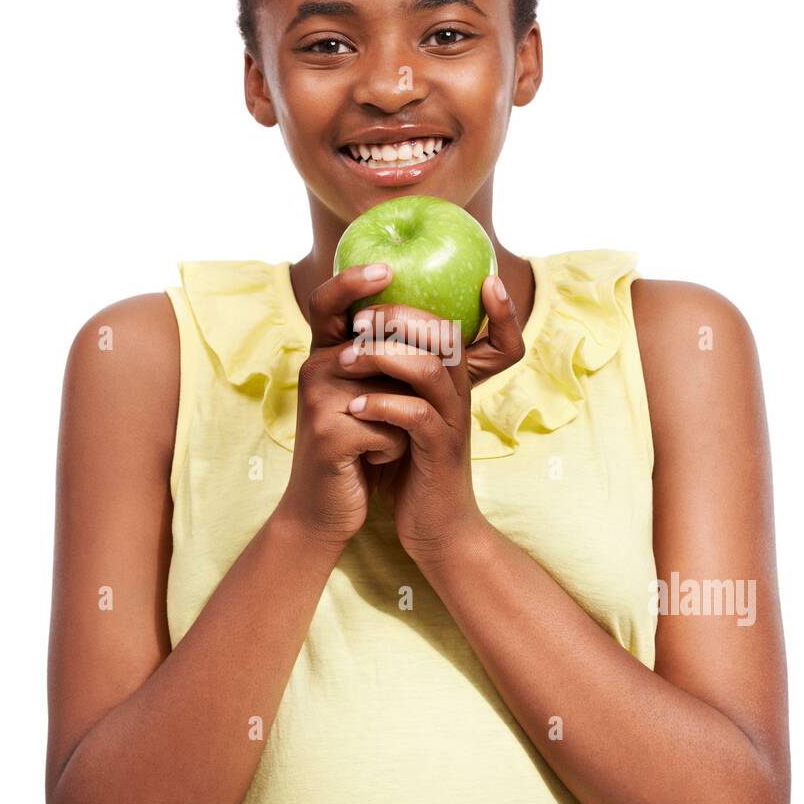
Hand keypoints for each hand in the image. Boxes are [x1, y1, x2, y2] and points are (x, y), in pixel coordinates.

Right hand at [276, 262, 413, 550]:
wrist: (325, 509)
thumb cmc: (359, 448)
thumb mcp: (374, 398)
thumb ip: (392, 363)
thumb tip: (437, 325)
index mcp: (326, 354)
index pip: (330, 303)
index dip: (353, 281)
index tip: (386, 269)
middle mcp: (315, 367)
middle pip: (379, 345)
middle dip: (410, 379)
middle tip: (391, 413)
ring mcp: (317, 399)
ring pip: (394, 391)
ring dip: (402, 421)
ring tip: (379, 443)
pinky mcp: (327, 434)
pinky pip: (389, 428)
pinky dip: (393, 450)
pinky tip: (370, 463)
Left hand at [337, 274, 525, 561]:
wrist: (436, 529)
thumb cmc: (412, 466)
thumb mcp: (402, 413)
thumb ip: (390, 377)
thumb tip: (355, 337)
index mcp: (448, 378)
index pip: (457, 323)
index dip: (456, 298)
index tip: (418, 275)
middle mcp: (456, 393)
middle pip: (442, 334)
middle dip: (397, 317)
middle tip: (357, 319)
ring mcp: (451, 422)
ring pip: (429, 369)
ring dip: (383, 357)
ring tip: (345, 360)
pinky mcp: (440, 453)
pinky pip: (416, 417)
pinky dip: (383, 407)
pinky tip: (354, 409)